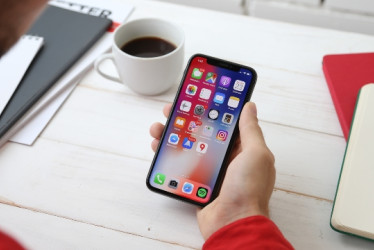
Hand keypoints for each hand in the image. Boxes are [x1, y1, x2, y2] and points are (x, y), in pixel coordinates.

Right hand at [150, 102, 274, 239]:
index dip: (210, 109)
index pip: (223, 122)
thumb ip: (250, 130)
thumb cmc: (249, 189)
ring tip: (158, 128)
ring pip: (187, 146)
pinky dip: (168, 155)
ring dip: (172, 135)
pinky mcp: (196, 180)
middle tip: (171, 110)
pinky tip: (159, 148)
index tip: (196, 98)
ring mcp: (210, 169)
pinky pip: (181, 164)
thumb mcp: (256, 154)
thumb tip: (249, 106)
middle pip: (201, 132)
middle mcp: (225, 157)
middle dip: (185, 120)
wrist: (233, 223)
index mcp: (241, 149)